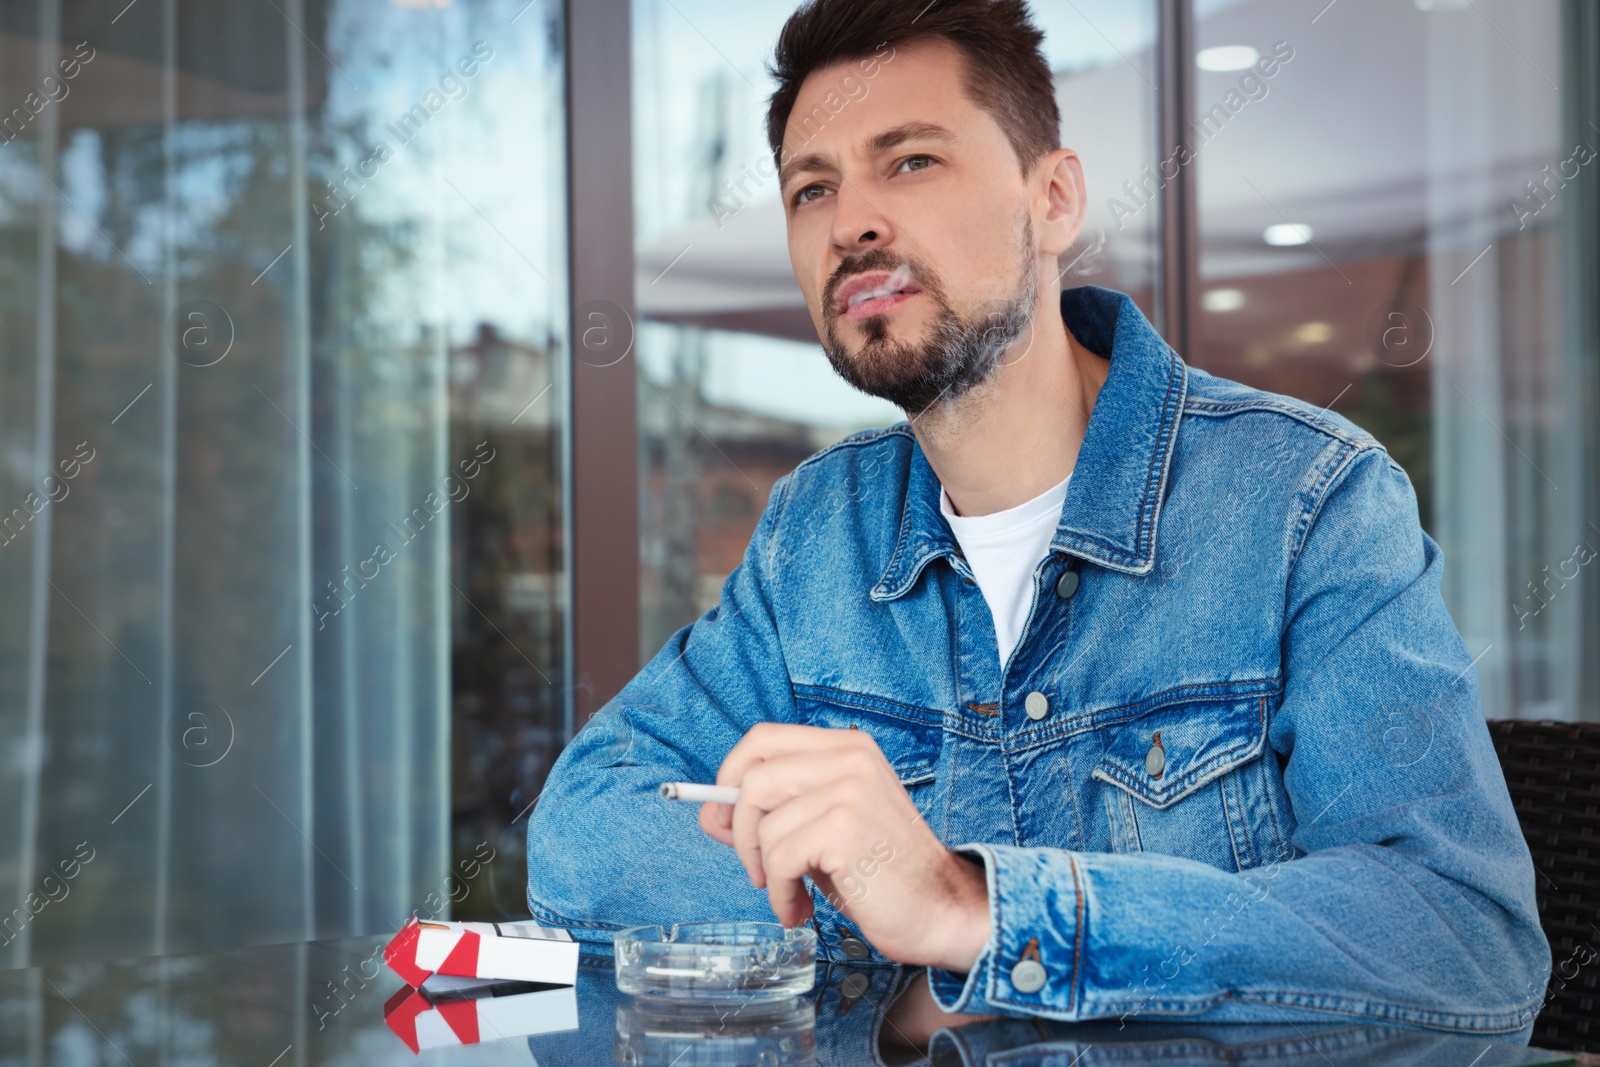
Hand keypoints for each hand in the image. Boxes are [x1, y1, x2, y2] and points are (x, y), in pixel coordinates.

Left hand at [696, 722, 990, 972]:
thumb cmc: (883, 874)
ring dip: (765, 871)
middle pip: (752, 778)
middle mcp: (850, 757)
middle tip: (758, 869)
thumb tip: (712, 814)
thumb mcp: (819, 833)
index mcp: (847, 748)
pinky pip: (779, 857)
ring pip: (764, 824)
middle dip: (742, 832)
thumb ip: (772, 816)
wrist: (942, 911)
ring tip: (791, 895)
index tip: (727, 819)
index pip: (762, 739)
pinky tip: (800, 908)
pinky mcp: (845, 826)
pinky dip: (779, 892)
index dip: (730, 776)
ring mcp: (849, 788)